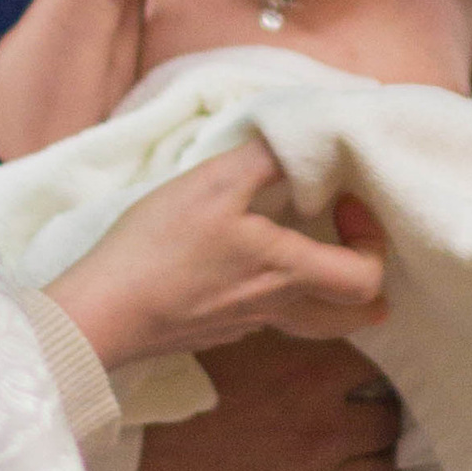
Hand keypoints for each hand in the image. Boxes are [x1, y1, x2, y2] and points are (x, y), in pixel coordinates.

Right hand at [47, 140, 386, 369]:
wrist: (100, 315)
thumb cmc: (158, 249)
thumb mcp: (212, 183)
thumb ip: (265, 157)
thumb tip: (300, 137)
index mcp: (287, 272)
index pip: (367, 279)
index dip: (372, 241)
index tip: (345, 204)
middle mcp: (276, 307)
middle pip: (354, 317)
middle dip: (366, 281)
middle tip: (348, 241)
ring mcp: (246, 327)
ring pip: (313, 322)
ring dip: (326, 291)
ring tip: (310, 254)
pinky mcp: (216, 333)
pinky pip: (268, 320)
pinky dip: (279, 296)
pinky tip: (250, 269)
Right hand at [121, 327, 419, 470]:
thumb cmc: (168, 399)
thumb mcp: (223, 342)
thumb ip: (274, 326)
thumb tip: (308, 305)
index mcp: (309, 374)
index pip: (373, 364)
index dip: (373, 367)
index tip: (370, 370)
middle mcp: (325, 427)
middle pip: (385, 418)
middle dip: (381, 415)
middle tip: (371, 414)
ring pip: (381, 470)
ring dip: (380, 461)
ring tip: (376, 456)